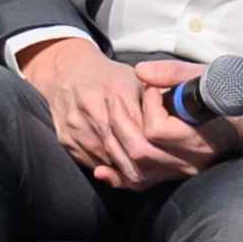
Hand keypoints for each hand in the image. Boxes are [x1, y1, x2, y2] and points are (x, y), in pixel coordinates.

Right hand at [19, 38, 204, 190]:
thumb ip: (156, 98)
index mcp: (115, 89)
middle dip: (147, 160)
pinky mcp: (66, 139)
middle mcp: (93, 107)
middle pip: (125, 147)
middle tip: (163, 166)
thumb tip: (176, 121)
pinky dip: (109, 170)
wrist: (67, 71)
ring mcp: (77, 125)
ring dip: (128, 168)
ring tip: (146, 170)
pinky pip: (91, 162)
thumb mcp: (135, 79)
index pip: (143, 127)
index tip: (171, 148)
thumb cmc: (107, 76)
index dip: (159, 141)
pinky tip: (123, 168)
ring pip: (108, 159)